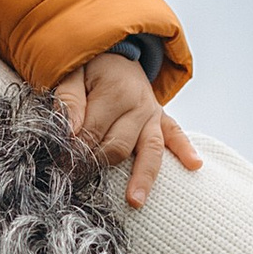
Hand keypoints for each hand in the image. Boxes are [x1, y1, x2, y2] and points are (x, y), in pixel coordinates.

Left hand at [52, 50, 202, 209]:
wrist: (115, 52)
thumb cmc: (89, 67)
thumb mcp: (72, 74)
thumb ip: (69, 100)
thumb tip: (69, 130)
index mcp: (115, 93)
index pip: (93, 132)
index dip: (74, 150)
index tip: (58, 165)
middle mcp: (139, 105)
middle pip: (119, 147)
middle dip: (97, 165)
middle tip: (76, 178)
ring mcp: (153, 115)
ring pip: (150, 150)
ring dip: (142, 177)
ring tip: (134, 202)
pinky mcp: (162, 120)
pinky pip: (176, 134)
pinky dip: (185, 149)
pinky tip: (194, 164)